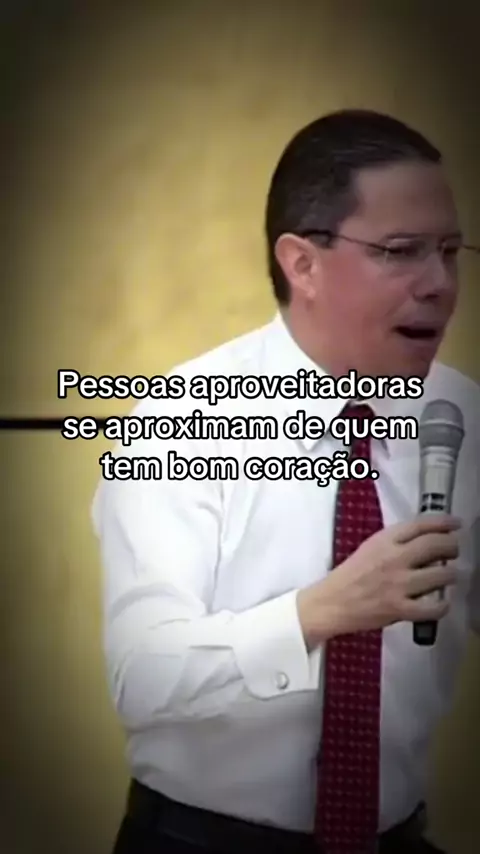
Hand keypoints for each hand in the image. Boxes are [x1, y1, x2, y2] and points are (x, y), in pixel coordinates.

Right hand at [297, 514, 459, 646]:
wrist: (331, 602)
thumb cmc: (350, 574)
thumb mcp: (370, 548)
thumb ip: (395, 543)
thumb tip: (427, 542)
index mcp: (384, 540)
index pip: (421, 525)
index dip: (443, 523)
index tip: (456, 524)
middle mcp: (394, 558)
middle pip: (436, 545)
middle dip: (452, 546)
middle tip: (455, 551)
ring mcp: (398, 584)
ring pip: (441, 575)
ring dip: (452, 574)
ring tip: (451, 576)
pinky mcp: (399, 609)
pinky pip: (433, 607)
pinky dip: (443, 605)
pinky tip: (442, 603)